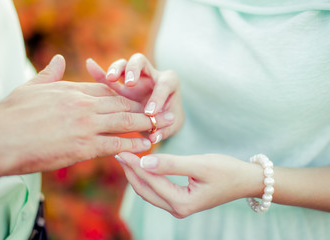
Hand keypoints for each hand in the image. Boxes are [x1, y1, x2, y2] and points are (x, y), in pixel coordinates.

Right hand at [0, 55, 174, 182]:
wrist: (0, 140)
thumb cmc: (12, 115)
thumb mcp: (31, 87)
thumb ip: (50, 73)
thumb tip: (60, 58)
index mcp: (73, 90)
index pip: (107, 90)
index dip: (125, 95)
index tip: (138, 99)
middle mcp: (84, 105)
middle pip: (121, 104)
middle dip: (144, 108)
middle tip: (162, 111)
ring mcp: (86, 125)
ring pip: (124, 122)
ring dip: (145, 125)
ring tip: (162, 127)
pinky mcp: (85, 146)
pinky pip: (116, 143)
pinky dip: (133, 144)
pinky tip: (145, 145)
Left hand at [115, 152, 263, 217]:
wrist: (245, 180)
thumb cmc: (226, 170)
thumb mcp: (199, 164)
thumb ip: (171, 164)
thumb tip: (145, 161)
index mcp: (181, 202)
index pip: (150, 181)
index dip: (135, 165)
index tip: (122, 150)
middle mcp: (177, 209)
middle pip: (145, 190)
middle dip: (131, 172)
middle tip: (119, 153)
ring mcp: (178, 207)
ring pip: (149, 192)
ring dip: (137, 175)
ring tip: (127, 158)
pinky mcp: (180, 201)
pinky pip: (157, 190)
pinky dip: (147, 178)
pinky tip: (143, 165)